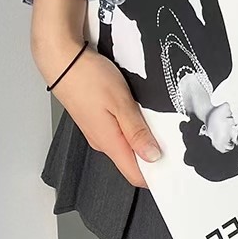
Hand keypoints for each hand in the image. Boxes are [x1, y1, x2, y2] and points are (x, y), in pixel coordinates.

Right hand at [34, 40, 161, 187]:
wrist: (62, 63)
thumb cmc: (89, 78)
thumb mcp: (120, 102)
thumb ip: (136, 132)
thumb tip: (153, 156)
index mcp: (110, 143)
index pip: (135, 175)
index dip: (156, 175)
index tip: (175, 166)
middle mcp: (102, 142)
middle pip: (132, 162)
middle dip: (154, 155)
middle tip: (173, 140)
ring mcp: (98, 132)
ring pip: (126, 146)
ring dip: (144, 139)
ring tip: (158, 124)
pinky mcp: (96, 121)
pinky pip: (119, 132)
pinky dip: (133, 128)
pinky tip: (141, 114)